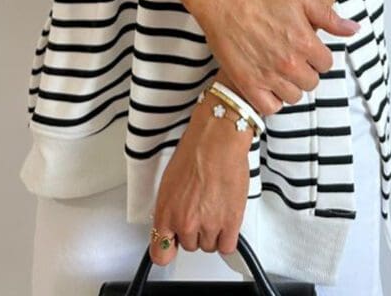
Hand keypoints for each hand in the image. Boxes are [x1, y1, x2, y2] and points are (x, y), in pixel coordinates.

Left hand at [149, 92, 251, 267]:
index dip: (168, 249)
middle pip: (189, 246)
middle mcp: (184, 222)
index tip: (173, 244)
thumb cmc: (194, 151)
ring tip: (215, 207)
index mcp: (165, 212)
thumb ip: (170, 209)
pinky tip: (226, 219)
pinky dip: (228, 237)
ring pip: (209, 245)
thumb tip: (173, 223)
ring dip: (213, 232)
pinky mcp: (230, 222)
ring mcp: (208, 225)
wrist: (217, 139)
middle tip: (201, 209)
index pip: (160, 252)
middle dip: (195, 231)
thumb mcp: (169, 182)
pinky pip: (227, 246)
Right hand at [197, 0, 360, 116]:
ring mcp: (268, 76)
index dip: (316, 54)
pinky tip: (267, 83)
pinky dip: (271, 99)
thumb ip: (329, 17)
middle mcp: (289, 63)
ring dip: (289, 85)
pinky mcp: (248, 84)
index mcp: (305, 42)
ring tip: (277, 68)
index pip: (326, 64)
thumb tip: (354, 29)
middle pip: (311, 82)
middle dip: (304, 70)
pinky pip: (270, 107)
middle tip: (289, 56)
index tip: (304, 46)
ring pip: (293, 96)